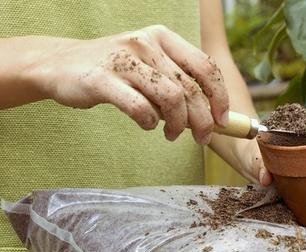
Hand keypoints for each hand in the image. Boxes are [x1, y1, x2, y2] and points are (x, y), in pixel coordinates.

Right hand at [30, 25, 228, 143]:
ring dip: (178, 124)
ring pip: (171, 98)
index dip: (220, 97)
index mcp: (163, 37)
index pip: (205, 67)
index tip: (223, 120)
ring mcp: (124, 59)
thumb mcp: (150, 65)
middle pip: (191, 88)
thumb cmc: (115, 71)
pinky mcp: (102, 79)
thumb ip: (178, 81)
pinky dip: (149, 122)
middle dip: (203, 120)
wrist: (61, 65)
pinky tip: (147, 125)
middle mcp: (146, 43)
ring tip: (173, 135)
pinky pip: (140, 108)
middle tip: (202, 137)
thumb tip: (213, 115)